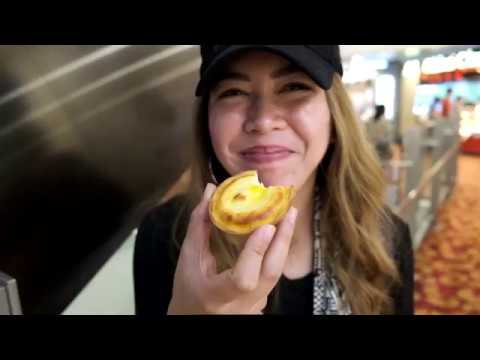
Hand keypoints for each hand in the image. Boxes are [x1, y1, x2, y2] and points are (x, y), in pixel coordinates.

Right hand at [167, 183, 297, 314]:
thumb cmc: (188, 289)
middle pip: (270, 273)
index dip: (255, 252)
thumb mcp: (189, 258)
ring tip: (288, 215)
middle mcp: (242, 305)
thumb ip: (199, 225)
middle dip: (283, 240)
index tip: (266, 226)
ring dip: (283, 243)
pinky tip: (279, 233)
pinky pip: (273, 274)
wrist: (195, 317)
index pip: (243, 277)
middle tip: (289, 211)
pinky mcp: (263, 301)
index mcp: (218, 296)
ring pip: (275, 273)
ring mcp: (256, 306)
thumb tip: (210, 191)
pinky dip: (277, 251)